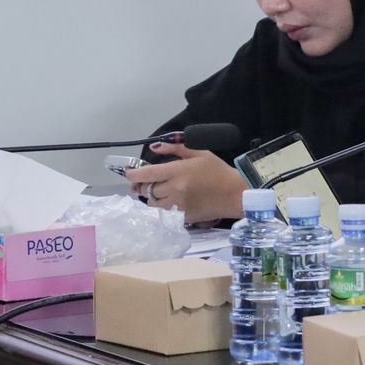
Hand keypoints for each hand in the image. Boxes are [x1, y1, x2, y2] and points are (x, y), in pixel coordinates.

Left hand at [125, 143, 244, 223]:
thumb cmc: (218, 172)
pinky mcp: (182, 217)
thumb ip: (176, 148)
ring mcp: (178, 205)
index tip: (129, 173)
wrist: (235, 195)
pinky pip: (163, 214)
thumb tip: (155, 147)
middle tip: (142, 183)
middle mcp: (174, 189)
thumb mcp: (200, 153)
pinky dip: (162, 208)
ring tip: (157, 193)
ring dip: (152, 198)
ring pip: (152, 204)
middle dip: (142, 186)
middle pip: (147, 189)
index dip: (133, 174)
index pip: (147, 174)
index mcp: (177, 171)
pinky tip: (168, 203)